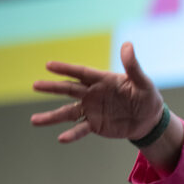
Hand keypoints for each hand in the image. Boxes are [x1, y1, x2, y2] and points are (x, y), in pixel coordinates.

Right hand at [31, 42, 163, 143]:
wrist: (149, 120)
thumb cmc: (147, 97)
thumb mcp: (143, 83)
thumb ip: (133, 66)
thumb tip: (127, 44)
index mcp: (103, 80)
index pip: (81, 73)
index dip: (66, 69)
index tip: (49, 65)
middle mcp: (93, 94)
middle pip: (69, 89)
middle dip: (52, 88)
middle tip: (35, 85)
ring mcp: (91, 110)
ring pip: (68, 112)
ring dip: (52, 116)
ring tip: (34, 120)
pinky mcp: (95, 125)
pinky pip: (80, 129)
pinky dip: (72, 134)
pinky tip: (61, 139)